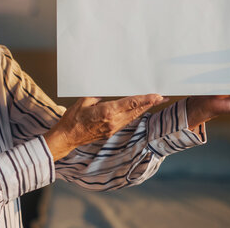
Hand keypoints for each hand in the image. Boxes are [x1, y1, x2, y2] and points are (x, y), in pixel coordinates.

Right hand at [44, 94, 166, 160]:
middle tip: (162, 97)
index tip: (156, 96)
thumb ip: (98, 95)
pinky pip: (126, 121)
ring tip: (154, 102)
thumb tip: (107, 91)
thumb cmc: (72, 119)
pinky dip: (134, 114)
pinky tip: (138, 110)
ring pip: (133, 117)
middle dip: (150, 104)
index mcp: (107, 112)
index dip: (145, 99)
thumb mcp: (83, 101)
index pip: (130, 103)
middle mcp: (113, 121)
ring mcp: (113, 128)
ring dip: (144, 109)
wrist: (67, 137)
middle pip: (136, 111)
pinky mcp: (110, 132)